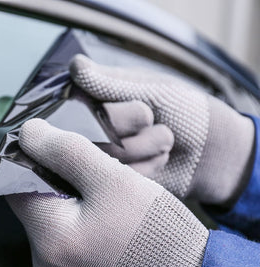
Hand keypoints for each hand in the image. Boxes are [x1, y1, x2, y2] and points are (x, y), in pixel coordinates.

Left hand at [6, 119, 207, 266]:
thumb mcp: (112, 178)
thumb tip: (28, 132)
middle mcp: (43, 262)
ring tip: (93, 182)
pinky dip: (72, 211)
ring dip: (63, 191)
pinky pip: (60, 232)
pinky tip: (97, 203)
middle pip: (31, 200)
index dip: (29, 157)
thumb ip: (65, 151)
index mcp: (49, 240)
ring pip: (47, 214)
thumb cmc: (156, 227)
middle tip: (82, 160)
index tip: (51, 140)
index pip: (14, 186)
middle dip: (51, 174)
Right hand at [70, 54, 254, 204]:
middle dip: (137, 123)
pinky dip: (148, 168)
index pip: (79, 94)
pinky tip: (159, 162)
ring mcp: (102, 153)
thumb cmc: (186, 111)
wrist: (213, 154)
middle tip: (155, 120)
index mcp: (101, 95)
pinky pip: (119, 175)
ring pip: (110, 152)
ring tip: (164, 143)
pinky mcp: (113, 178)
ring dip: (147, 147)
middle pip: (101, 123)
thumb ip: (111, 84)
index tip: (144, 110)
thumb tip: (74, 65)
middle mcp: (94, 123)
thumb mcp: (154, 91)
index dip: (114, 105)